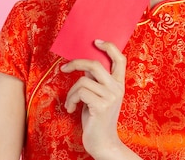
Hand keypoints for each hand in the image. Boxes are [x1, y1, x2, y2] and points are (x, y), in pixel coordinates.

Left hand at [61, 40, 127, 158]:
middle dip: (76, 64)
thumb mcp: (99, 96)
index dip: (109, 47)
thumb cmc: (97, 118)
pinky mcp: (101, 105)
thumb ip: (96, 80)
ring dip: (71, 92)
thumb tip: (83, 64)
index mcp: (118, 83)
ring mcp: (110, 97)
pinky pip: (80, 92)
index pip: (120, 59)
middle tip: (64, 68)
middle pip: (94, 65)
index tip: (96, 41)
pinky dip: (71, 100)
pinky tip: (71, 109)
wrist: (102, 142)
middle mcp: (117, 88)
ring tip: (71, 102)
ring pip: (82, 81)